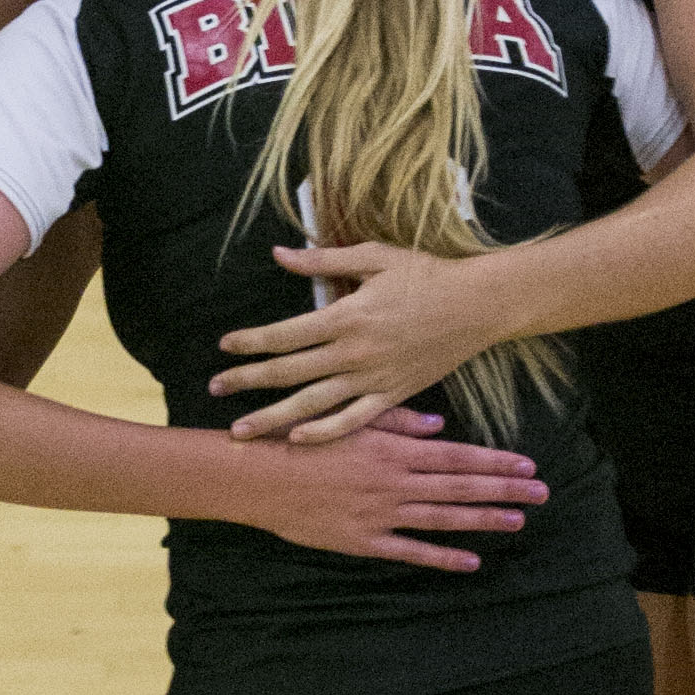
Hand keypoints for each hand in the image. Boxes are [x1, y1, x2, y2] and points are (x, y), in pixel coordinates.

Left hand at [211, 246, 494, 439]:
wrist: (479, 305)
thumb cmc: (426, 274)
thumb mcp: (374, 256)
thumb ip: (323, 260)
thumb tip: (279, 253)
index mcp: (347, 315)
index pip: (286, 334)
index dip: (251, 342)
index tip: (224, 347)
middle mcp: (355, 352)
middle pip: (290, 372)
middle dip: (248, 381)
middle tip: (214, 388)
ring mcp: (374, 378)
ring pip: (314, 404)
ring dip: (273, 418)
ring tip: (241, 431)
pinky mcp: (393, 394)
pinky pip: (354, 420)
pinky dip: (326, 433)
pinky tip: (298, 440)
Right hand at [228, 416, 549, 569]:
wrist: (258, 478)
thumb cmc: (300, 442)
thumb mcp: (347, 420)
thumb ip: (396, 422)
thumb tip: (438, 426)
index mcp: (392, 449)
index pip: (456, 455)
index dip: (495, 460)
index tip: (527, 464)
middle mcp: (394, 482)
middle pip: (460, 485)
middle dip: (504, 488)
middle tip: (541, 491)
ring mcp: (381, 513)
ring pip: (443, 518)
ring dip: (483, 519)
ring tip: (518, 520)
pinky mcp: (364, 541)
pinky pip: (410, 552)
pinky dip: (441, 558)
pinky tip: (470, 562)